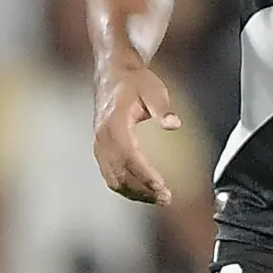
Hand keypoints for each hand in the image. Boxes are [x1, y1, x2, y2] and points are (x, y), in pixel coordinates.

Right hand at [92, 60, 181, 204]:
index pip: (128, 155)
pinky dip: (125, 187)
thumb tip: (173, 124)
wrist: (113, 73)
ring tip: (157, 199)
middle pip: (120, 173)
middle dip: (143, 189)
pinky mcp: (101, 149)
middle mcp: (103, 137)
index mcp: (114, 123)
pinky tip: (142, 191)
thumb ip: (163, 107)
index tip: (161, 185)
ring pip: (113, 179)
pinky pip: (110, 175)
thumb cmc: (134, 81)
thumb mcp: (153, 89)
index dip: (144, 174)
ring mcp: (99, 144)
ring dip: (134, 192)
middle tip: (166, 198)